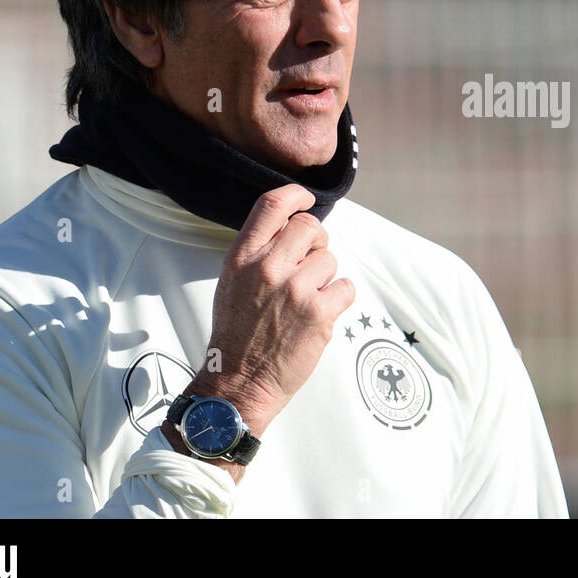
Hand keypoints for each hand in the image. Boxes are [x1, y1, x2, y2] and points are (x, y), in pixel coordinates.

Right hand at [182, 183, 354, 437]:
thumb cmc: (236, 334)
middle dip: (317, 242)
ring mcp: (294, 289)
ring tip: (305, 300)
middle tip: (310, 263)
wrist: (237, 382)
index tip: (306, 198)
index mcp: (242, 257)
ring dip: (325, 277)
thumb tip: (290, 228)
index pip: (272, 205)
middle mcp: (267, 268)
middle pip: (311, 227)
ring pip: (330, 259)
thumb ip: (258, 252)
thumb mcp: (232, 282)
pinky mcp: (318, 313)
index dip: (296, 195)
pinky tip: (320, 314)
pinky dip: (339, 299)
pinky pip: (346, 287)